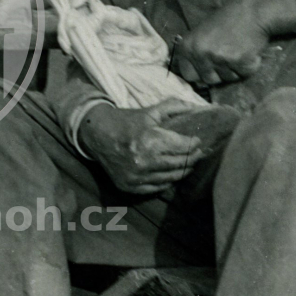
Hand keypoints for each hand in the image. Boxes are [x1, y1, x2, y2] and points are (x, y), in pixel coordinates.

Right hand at [79, 98, 212, 194]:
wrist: (97, 135)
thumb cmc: (126, 121)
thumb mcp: (150, 111)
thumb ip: (175, 107)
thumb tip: (198, 108)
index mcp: (150, 140)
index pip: (182, 146)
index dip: (194, 144)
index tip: (198, 141)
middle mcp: (144, 161)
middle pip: (180, 163)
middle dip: (193, 158)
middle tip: (198, 153)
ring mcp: (136, 176)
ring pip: (171, 178)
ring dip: (183, 171)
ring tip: (188, 163)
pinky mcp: (129, 186)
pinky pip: (157, 188)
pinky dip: (167, 181)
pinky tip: (172, 173)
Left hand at [170, 0, 271, 87]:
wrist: (255, 11)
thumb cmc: (228, 18)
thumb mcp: (202, 32)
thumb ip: (196, 51)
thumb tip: (194, 76)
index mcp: (187, 46)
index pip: (187, 74)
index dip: (199, 72)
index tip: (207, 67)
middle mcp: (201, 54)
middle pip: (207, 79)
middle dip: (217, 72)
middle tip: (226, 56)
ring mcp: (220, 59)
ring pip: (226, 79)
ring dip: (233, 69)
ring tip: (238, 50)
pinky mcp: (240, 63)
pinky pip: (242, 75)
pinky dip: (248, 66)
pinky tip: (248, 51)